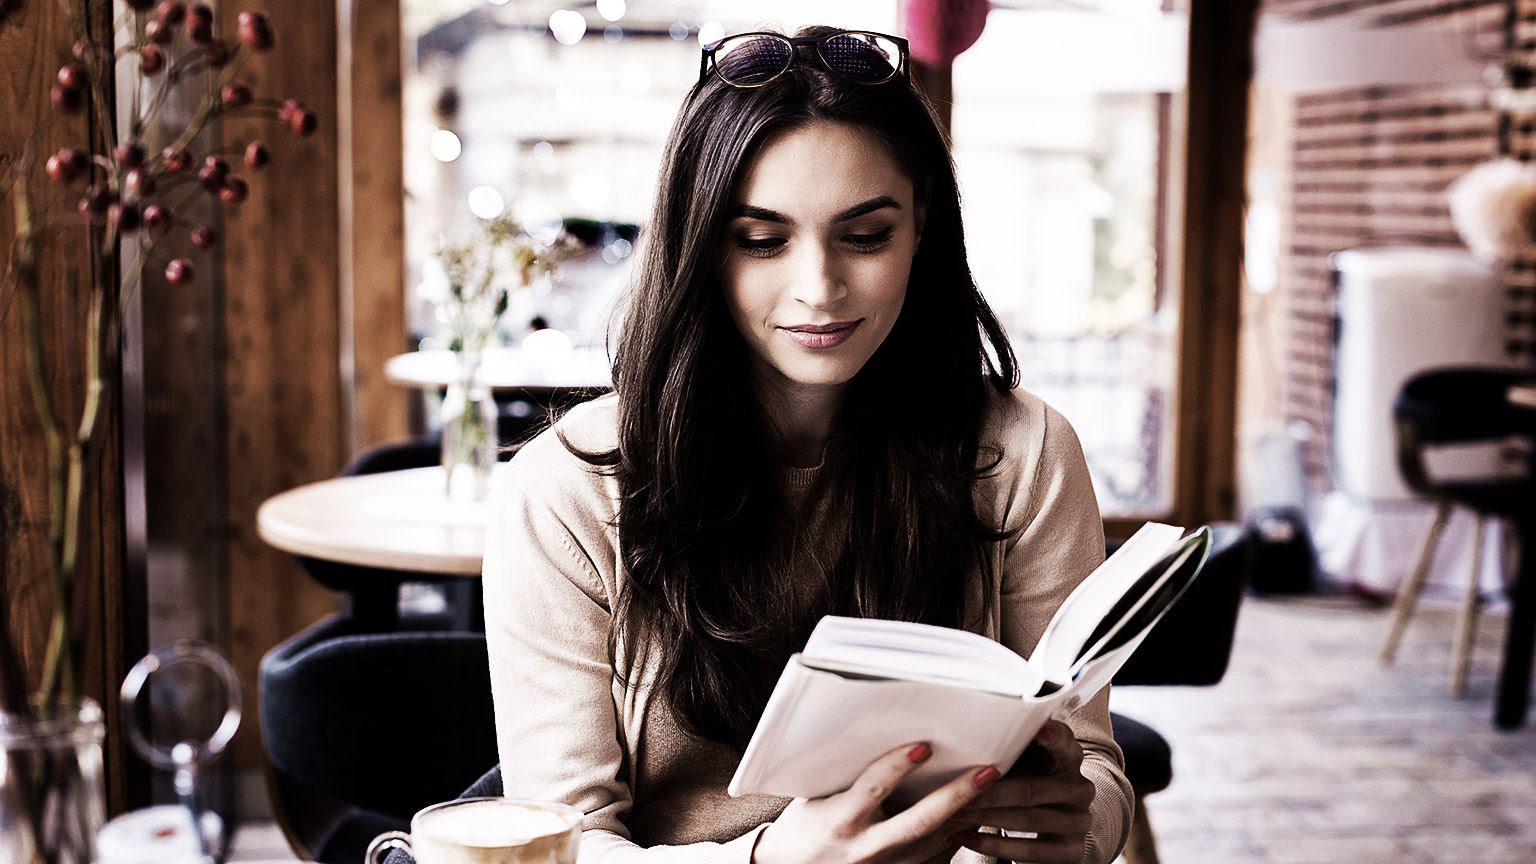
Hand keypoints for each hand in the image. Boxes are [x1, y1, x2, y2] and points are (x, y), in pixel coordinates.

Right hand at [752, 742, 999, 863]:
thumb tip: (886, 732)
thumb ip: (850, 774)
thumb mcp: (817, 797)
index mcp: (840, 819)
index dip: (897, 766)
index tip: (924, 744)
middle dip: (956, 795)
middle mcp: (865, 848)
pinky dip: (959, 833)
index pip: (873, 788)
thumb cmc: (805, 826)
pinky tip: (980, 813)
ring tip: (998, 787)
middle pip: (919, 821)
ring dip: (969, 814)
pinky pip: (936, 856)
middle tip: (988, 771)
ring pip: (936, 841)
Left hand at [946, 720, 1095, 863]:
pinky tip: (967, 838)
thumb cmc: (1024, 779)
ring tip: (955, 814)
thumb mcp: (1022, 760)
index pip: (1064, 742)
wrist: (1047, 824)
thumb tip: (967, 732)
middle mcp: (1080, 788)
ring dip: (986, 817)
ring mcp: (1079, 821)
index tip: (1039, 729)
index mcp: (1069, 758)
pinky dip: (994, 846)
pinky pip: (1030, 851)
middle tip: (959, 791)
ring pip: (1028, 819)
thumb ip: (1009, 746)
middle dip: (991, 792)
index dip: (1052, 735)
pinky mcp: (1072, 850)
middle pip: (1033, 789)